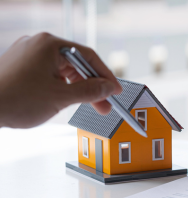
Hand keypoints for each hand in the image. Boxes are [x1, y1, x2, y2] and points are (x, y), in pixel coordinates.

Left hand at [0, 33, 121, 128]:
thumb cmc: (16, 99)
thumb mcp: (61, 97)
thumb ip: (90, 91)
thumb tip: (108, 87)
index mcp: (50, 45)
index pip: (88, 57)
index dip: (106, 76)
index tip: (115, 91)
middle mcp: (39, 45)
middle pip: (77, 64)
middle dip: (92, 86)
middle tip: (104, 105)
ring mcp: (29, 55)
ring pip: (64, 70)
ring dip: (78, 88)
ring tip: (86, 106)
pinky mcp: (22, 66)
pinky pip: (50, 74)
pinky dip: (62, 87)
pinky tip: (66, 100)